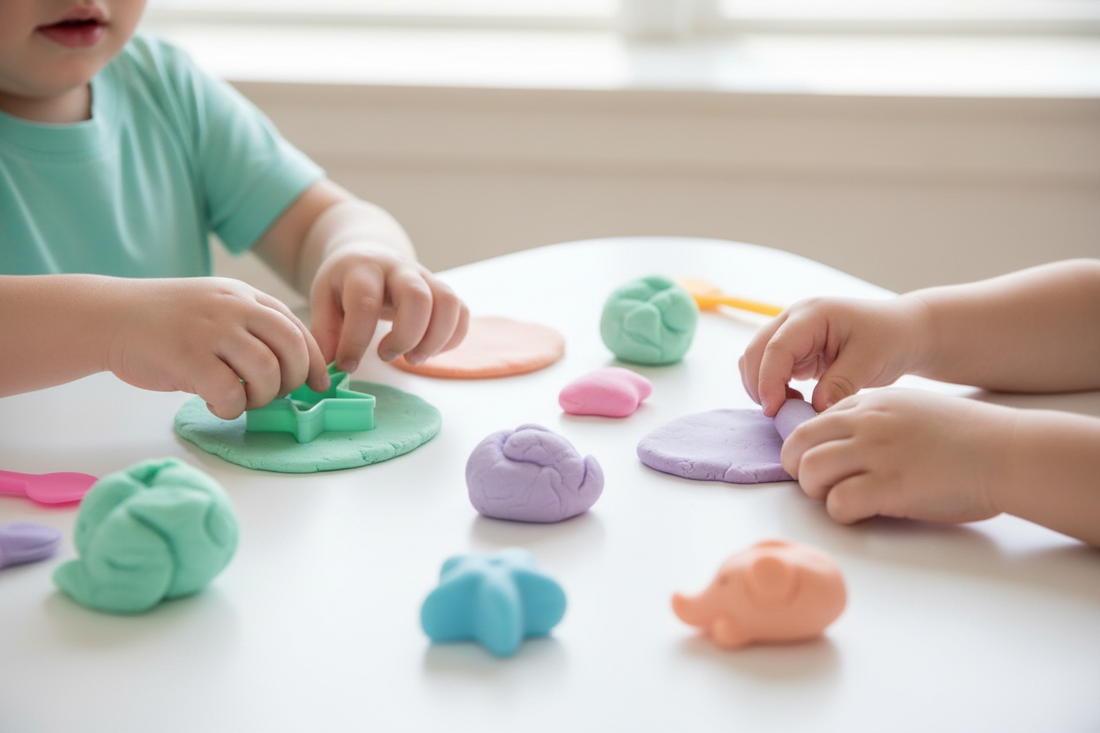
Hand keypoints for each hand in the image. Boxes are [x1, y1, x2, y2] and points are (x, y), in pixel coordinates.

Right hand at [106, 277, 329, 418]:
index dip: (314, 361)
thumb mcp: (214, 308)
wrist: (107, 316)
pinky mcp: (188, 356)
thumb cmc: (164, 322)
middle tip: (274, 395)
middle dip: (293, 381)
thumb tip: (291, 370)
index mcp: (244, 295)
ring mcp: (211, 329)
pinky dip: (230, 407)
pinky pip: (230, 393)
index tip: (320, 385)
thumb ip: (249, 329)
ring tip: (241, 400)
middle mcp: (233, 307)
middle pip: (291, 348)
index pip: (296, 328)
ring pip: (266, 372)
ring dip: (261, 397)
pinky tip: (214, 403)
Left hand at [308, 243, 468, 372]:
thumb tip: (326, 370)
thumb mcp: (324, 298)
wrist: (369, 254)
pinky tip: (430, 351)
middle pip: (417, 297)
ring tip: (413, 359)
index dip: (356, 340)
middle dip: (406, 336)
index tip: (347, 365)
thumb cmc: (346, 282)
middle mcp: (400, 268)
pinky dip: (452, 338)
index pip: (365, 302)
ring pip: (448, 302)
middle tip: (387, 356)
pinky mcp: (442, 291)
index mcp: (363, 268)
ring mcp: (426, 277)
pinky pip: (462, 312)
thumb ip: (325, 332)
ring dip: (435, 339)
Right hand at [739, 295, 930, 416]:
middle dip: (759, 385)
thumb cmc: (890, 339)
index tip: (773, 410)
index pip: (777, 347)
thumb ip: (840, 384)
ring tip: (791, 406)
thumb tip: (815, 409)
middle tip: (778, 415)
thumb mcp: (869, 361)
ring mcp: (791, 333)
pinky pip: (768, 368)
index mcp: (812, 315)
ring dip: (762, 386)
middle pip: (756, 351)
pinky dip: (772, 387)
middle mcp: (794, 320)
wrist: (902, 332)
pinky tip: (794, 400)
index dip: (769, 380)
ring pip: (755, 360)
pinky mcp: (794, 350)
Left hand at [781, 389, 1014, 525]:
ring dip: (817, 492)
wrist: (1008, 451)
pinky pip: (838, 503)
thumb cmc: (966, 437)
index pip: (812, 422)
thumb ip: (874, 419)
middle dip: (799, 469)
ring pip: (810, 471)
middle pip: (797, 444)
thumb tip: (842, 442)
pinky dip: (842, 513)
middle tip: (818, 485)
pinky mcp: (890, 486)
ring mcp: (876, 453)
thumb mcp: (911, 409)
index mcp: (870, 404)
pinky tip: (862, 512)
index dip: (808, 448)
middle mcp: (866, 423)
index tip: (820, 463)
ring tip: (840, 499)